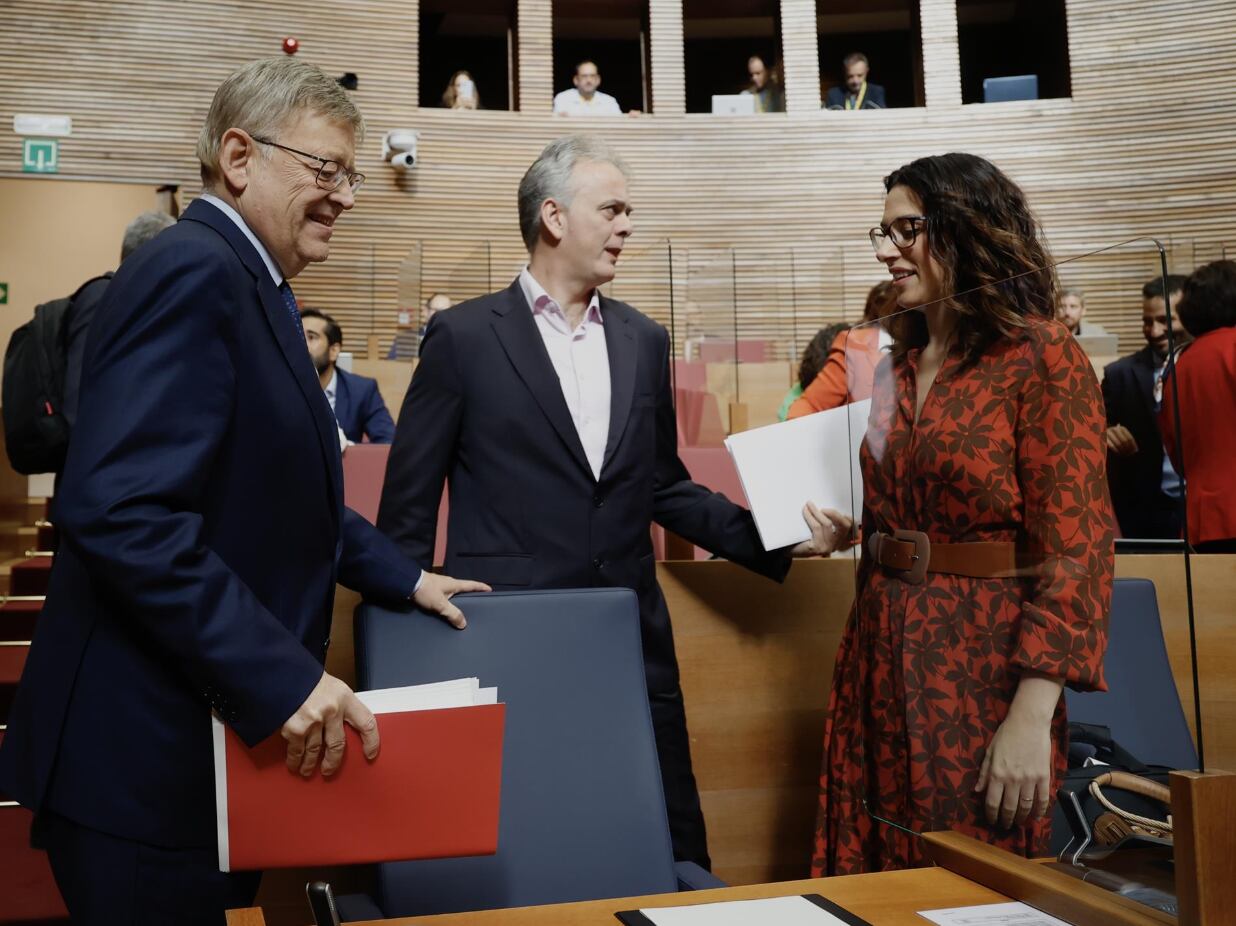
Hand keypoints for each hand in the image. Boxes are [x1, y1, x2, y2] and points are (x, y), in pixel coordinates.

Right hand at [282, 671, 376, 777]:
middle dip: (333, 761)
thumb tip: (343, 728)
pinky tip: (294, 764)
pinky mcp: (294, 729)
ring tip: (307, 770)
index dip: (372, 741)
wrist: (281, 672)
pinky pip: (297, 751)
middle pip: (338, 745)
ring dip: (311, 764)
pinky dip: (295, 760)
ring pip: (315, 751)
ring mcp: (313, 721)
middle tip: (329, 770)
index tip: (370, 754)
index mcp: (345, 698)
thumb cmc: (308, 679)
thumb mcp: (332, 687)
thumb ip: (340, 706)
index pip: (367, 723)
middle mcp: (332, 711)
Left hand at [413, 572, 491, 628]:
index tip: (490, 589)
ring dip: (458, 600)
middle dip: (470, 595)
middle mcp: (448, 584)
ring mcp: (440, 586)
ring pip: (453, 594)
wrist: (407, 583)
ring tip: (462, 609)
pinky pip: (445, 597)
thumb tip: (464, 624)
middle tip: (477, 603)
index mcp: (454, 584)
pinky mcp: (431, 590)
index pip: (471, 585)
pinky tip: (446, 609)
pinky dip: (448, 602)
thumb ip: (452, 614)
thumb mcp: (441, 604)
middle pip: (463, 589)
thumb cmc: (426, 591)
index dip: (481, 587)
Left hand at [790, 503, 856, 556]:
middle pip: (844, 526)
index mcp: (839, 539)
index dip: (850, 518)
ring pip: (827, 524)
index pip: (851, 528)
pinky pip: (816, 527)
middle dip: (834, 513)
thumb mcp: (819, 528)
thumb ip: (827, 520)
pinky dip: (810, 516)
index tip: (842, 511)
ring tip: (809, 505)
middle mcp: (836, 545)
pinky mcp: (817, 548)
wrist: (791, 549)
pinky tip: (805, 511)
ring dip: (817, 512)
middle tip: (823, 508)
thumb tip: (828, 506)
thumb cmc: (805, 537)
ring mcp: (827, 547)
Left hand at [975, 711, 1052, 828]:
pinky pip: (1043, 799)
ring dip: (1022, 818)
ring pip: (1026, 806)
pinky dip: (1040, 811)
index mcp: (997, 774)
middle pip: (1009, 808)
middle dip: (1006, 820)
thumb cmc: (1006, 735)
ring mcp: (1030, 780)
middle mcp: (1012, 780)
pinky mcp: (1044, 777)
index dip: (991, 815)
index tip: (992, 821)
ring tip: (1019, 823)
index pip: (993, 802)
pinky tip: (1037, 817)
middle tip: (1005, 826)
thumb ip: (984, 773)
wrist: (1028, 723)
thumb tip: (977, 791)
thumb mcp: (989, 752)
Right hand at [1104, 424, 1137, 456]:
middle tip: (1130, 454)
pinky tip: (1118, 453)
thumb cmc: (1115, 439)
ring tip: (1125, 455)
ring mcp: (1108, 433)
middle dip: (1128, 448)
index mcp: (1122, 428)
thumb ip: (1128, 442)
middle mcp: (1115, 429)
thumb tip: (1135, 450)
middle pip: (1124, 441)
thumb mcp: (1122, 438)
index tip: (1135, 451)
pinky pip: (1112, 446)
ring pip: (1118, 444)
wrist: (1103, 436)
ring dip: (1122, 450)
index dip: (1133, 446)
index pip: (1130, 438)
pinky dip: (1116, 450)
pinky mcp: (1103, 438)